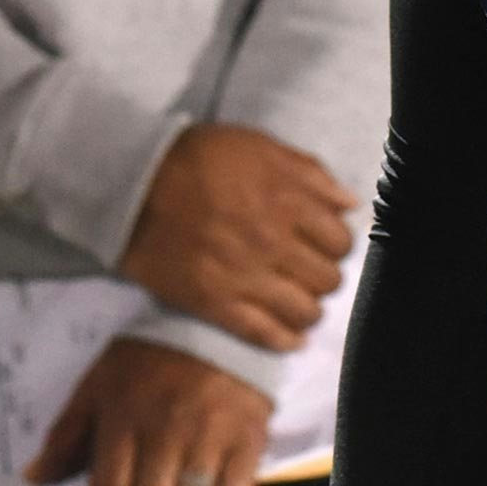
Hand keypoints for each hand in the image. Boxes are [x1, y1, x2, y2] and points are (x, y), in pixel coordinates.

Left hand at [25, 337, 271, 485]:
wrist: (219, 318)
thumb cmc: (150, 358)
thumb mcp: (100, 384)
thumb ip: (66, 435)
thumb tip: (32, 478)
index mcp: (124, 420)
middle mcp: (165, 432)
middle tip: (144, 483)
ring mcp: (210, 438)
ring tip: (171, 483)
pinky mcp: (248, 439)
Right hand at [118, 124, 354, 351]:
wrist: (134, 185)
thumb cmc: (200, 158)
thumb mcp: (261, 147)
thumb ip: (311, 174)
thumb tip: (351, 203)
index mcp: (288, 201)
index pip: (341, 241)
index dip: (339, 246)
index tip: (328, 247)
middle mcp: (272, 242)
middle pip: (327, 279)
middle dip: (326, 277)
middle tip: (312, 273)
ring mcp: (244, 276)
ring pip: (304, 311)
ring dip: (309, 308)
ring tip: (300, 301)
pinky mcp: (215, 303)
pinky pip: (264, 333)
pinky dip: (285, 339)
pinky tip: (291, 337)